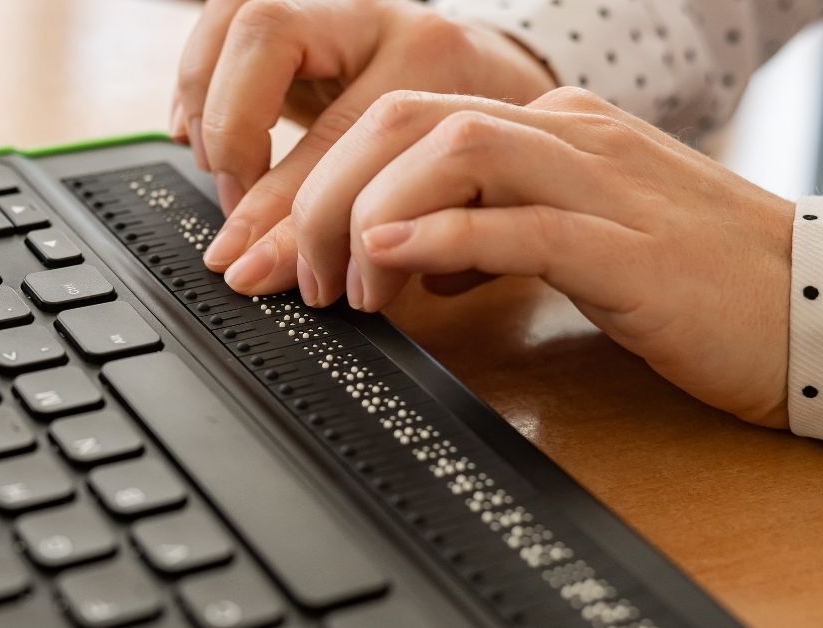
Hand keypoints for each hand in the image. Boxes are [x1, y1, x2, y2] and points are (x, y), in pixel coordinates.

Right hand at [170, 0, 556, 278]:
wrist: (492, 84)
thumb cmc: (474, 141)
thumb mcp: (439, 191)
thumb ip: (366, 224)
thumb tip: (263, 271)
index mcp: (426, 59)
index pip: (337, 129)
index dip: (280, 201)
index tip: (253, 259)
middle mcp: (372, 18)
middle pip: (267, 33)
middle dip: (231, 126)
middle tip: (234, 199)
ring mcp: (330, 11)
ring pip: (235, 12)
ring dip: (203, 95)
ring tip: (213, 164)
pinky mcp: (295, 22)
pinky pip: (221, 23)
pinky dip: (195, 81)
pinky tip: (194, 131)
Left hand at [249, 87, 794, 427]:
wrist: (817, 309)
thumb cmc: (690, 280)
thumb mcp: (569, 241)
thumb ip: (485, 233)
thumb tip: (403, 260)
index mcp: (548, 129)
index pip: (403, 120)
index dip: (319, 179)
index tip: (274, 247)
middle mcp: (567, 136)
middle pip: (405, 120)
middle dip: (321, 193)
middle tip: (287, 274)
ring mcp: (600, 182)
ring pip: (451, 150)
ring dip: (368, 216)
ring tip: (339, 288)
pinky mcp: (628, 246)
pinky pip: (519, 223)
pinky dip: (440, 236)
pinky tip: (389, 261)